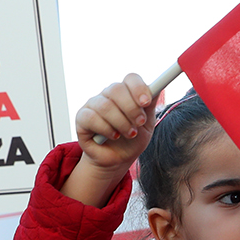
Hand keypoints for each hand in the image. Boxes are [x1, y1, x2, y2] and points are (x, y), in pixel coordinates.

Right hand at [63, 74, 158, 205]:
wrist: (118, 160)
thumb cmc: (132, 140)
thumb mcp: (147, 125)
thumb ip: (150, 107)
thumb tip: (157, 88)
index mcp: (126, 93)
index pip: (131, 79)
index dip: (138, 88)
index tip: (146, 102)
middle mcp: (108, 95)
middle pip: (117, 89)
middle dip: (131, 108)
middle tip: (139, 123)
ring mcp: (93, 104)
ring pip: (105, 105)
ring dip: (121, 122)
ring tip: (129, 134)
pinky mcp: (82, 118)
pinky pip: (91, 117)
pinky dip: (106, 129)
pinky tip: (114, 136)